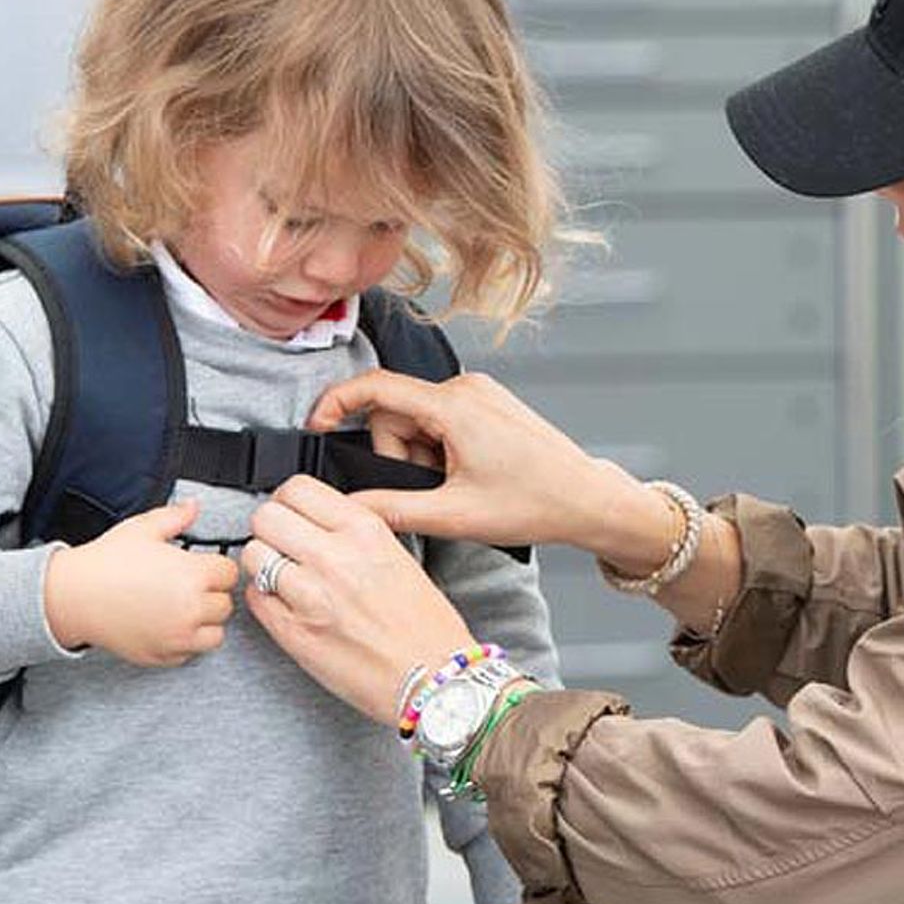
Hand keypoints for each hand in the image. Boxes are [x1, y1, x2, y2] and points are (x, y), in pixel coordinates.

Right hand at [43, 501, 237, 666]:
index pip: (230, 574)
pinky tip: (167, 625)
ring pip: (215, 634)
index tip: (202, 567)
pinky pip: (190, 653)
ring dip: (205, 622)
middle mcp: (191, 609)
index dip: (216, 567)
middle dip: (210, 594)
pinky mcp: (163, 656)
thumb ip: (175, 517)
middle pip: (225, 604)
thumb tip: (192, 507)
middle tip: (188, 586)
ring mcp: (178, 637)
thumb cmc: (105, 563)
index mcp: (194, 575)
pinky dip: (184, 642)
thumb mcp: (143, 529)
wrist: (72, 596)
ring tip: (183, 608)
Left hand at [240, 475, 475, 725]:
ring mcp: (309, 595)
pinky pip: (255, 597)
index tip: (292, 514)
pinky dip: (265, 599)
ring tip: (284, 578)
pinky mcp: (293, 632)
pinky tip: (288, 606)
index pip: (297, 488)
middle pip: (265, 516)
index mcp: (364, 531)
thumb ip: (354, 534)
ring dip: (264, 565)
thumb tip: (318, 523)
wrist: (433, 679)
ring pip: (253, 555)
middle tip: (282, 544)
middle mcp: (334, 556)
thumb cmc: (426, 626)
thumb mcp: (397, 556)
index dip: (288, 501)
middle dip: (270, 529)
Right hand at [307, 371, 658, 559]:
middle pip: (397, 412)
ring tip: (455, 487)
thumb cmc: (534, 504)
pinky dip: (440, 448)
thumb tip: (349, 505)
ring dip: (421, 455)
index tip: (316, 426)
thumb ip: (391, 508)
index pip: (376, 388)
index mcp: (454, 407)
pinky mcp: (489, 403)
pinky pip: (442, 418)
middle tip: (431, 491)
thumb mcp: (453, 515)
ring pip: (419, 418)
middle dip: (399, 454)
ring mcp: (480, 393)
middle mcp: (466, 388)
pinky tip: (466, 475)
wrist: (587, 499)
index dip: (337, 404)